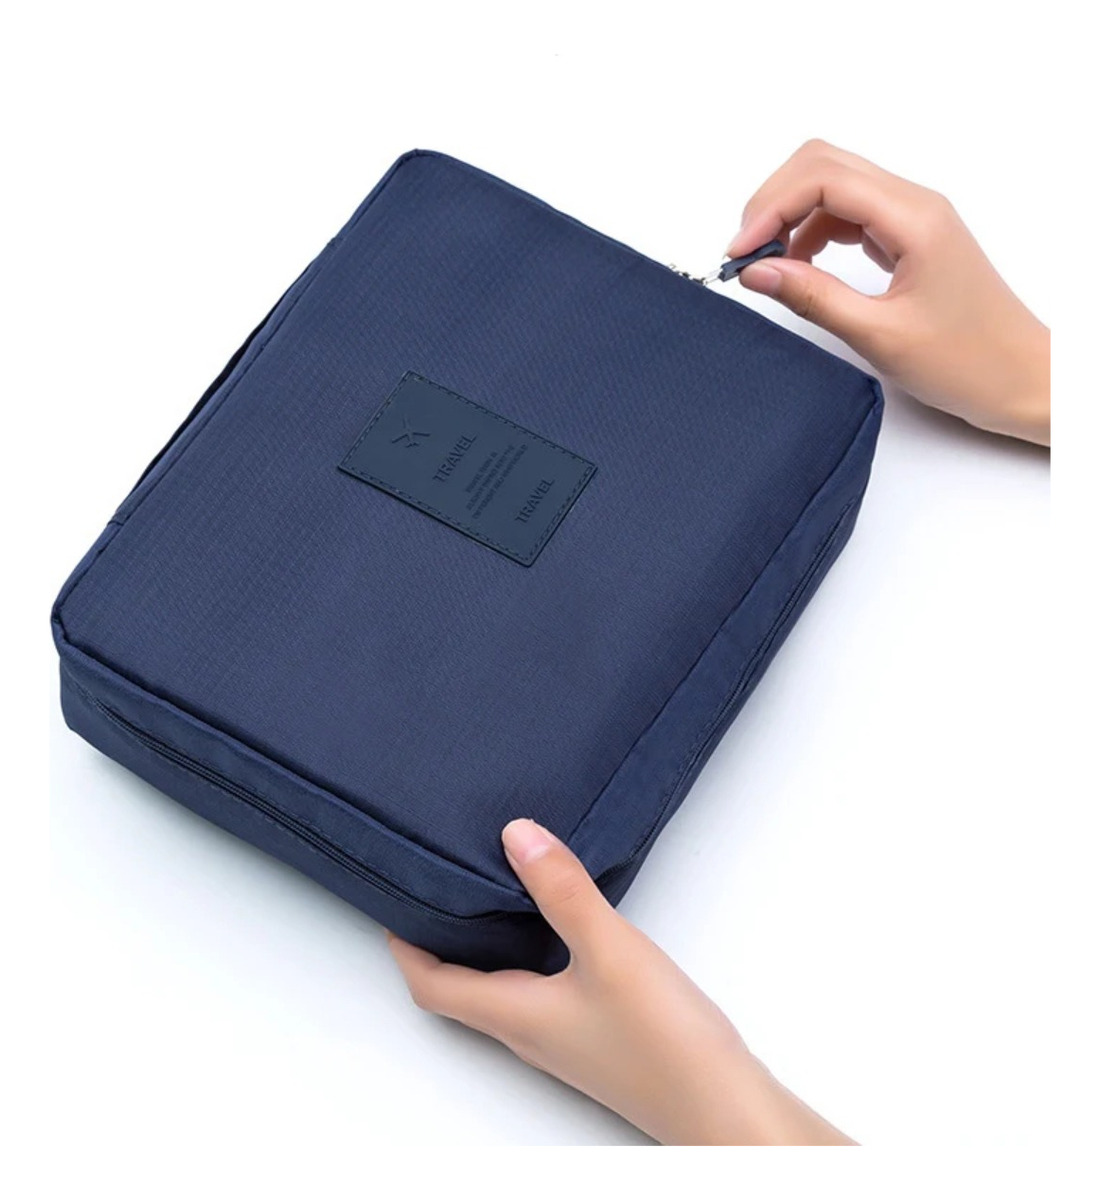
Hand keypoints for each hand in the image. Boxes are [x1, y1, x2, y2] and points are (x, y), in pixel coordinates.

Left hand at [388, 818, 852, 1144]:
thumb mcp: (609, 949)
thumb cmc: (664, 1044)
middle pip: (462, 989)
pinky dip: (533, 956)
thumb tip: (517, 836)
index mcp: (515, 1015)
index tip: (391, 904)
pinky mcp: (598, 1038)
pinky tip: (563, 929)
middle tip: (438, 889)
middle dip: (442, 941)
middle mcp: (530, 1032)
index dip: (404, 946)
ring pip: (504, 990)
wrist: (724, 1108)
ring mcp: (565, 1040)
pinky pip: (544, 992)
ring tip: (494, 895)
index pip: (432, 985)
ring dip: (488, 947)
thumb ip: (563, 891)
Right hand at [728, 140, 1049, 445]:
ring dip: (790, 214)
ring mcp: (911, 216)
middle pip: (824, 164)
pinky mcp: (906, 236)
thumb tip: (757, 272)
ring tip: (767, 265)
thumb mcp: (878, 335)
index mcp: (914, 218)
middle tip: (746, 255)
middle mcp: (914, 203)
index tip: (740, 255)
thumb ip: (813, 298)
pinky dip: (811, 231)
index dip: (771, 208)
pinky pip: (847, 213)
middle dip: (774, 201)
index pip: (824, 179)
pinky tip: (798, 268)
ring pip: (833, 184)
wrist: (1019, 378)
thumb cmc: (965, 361)